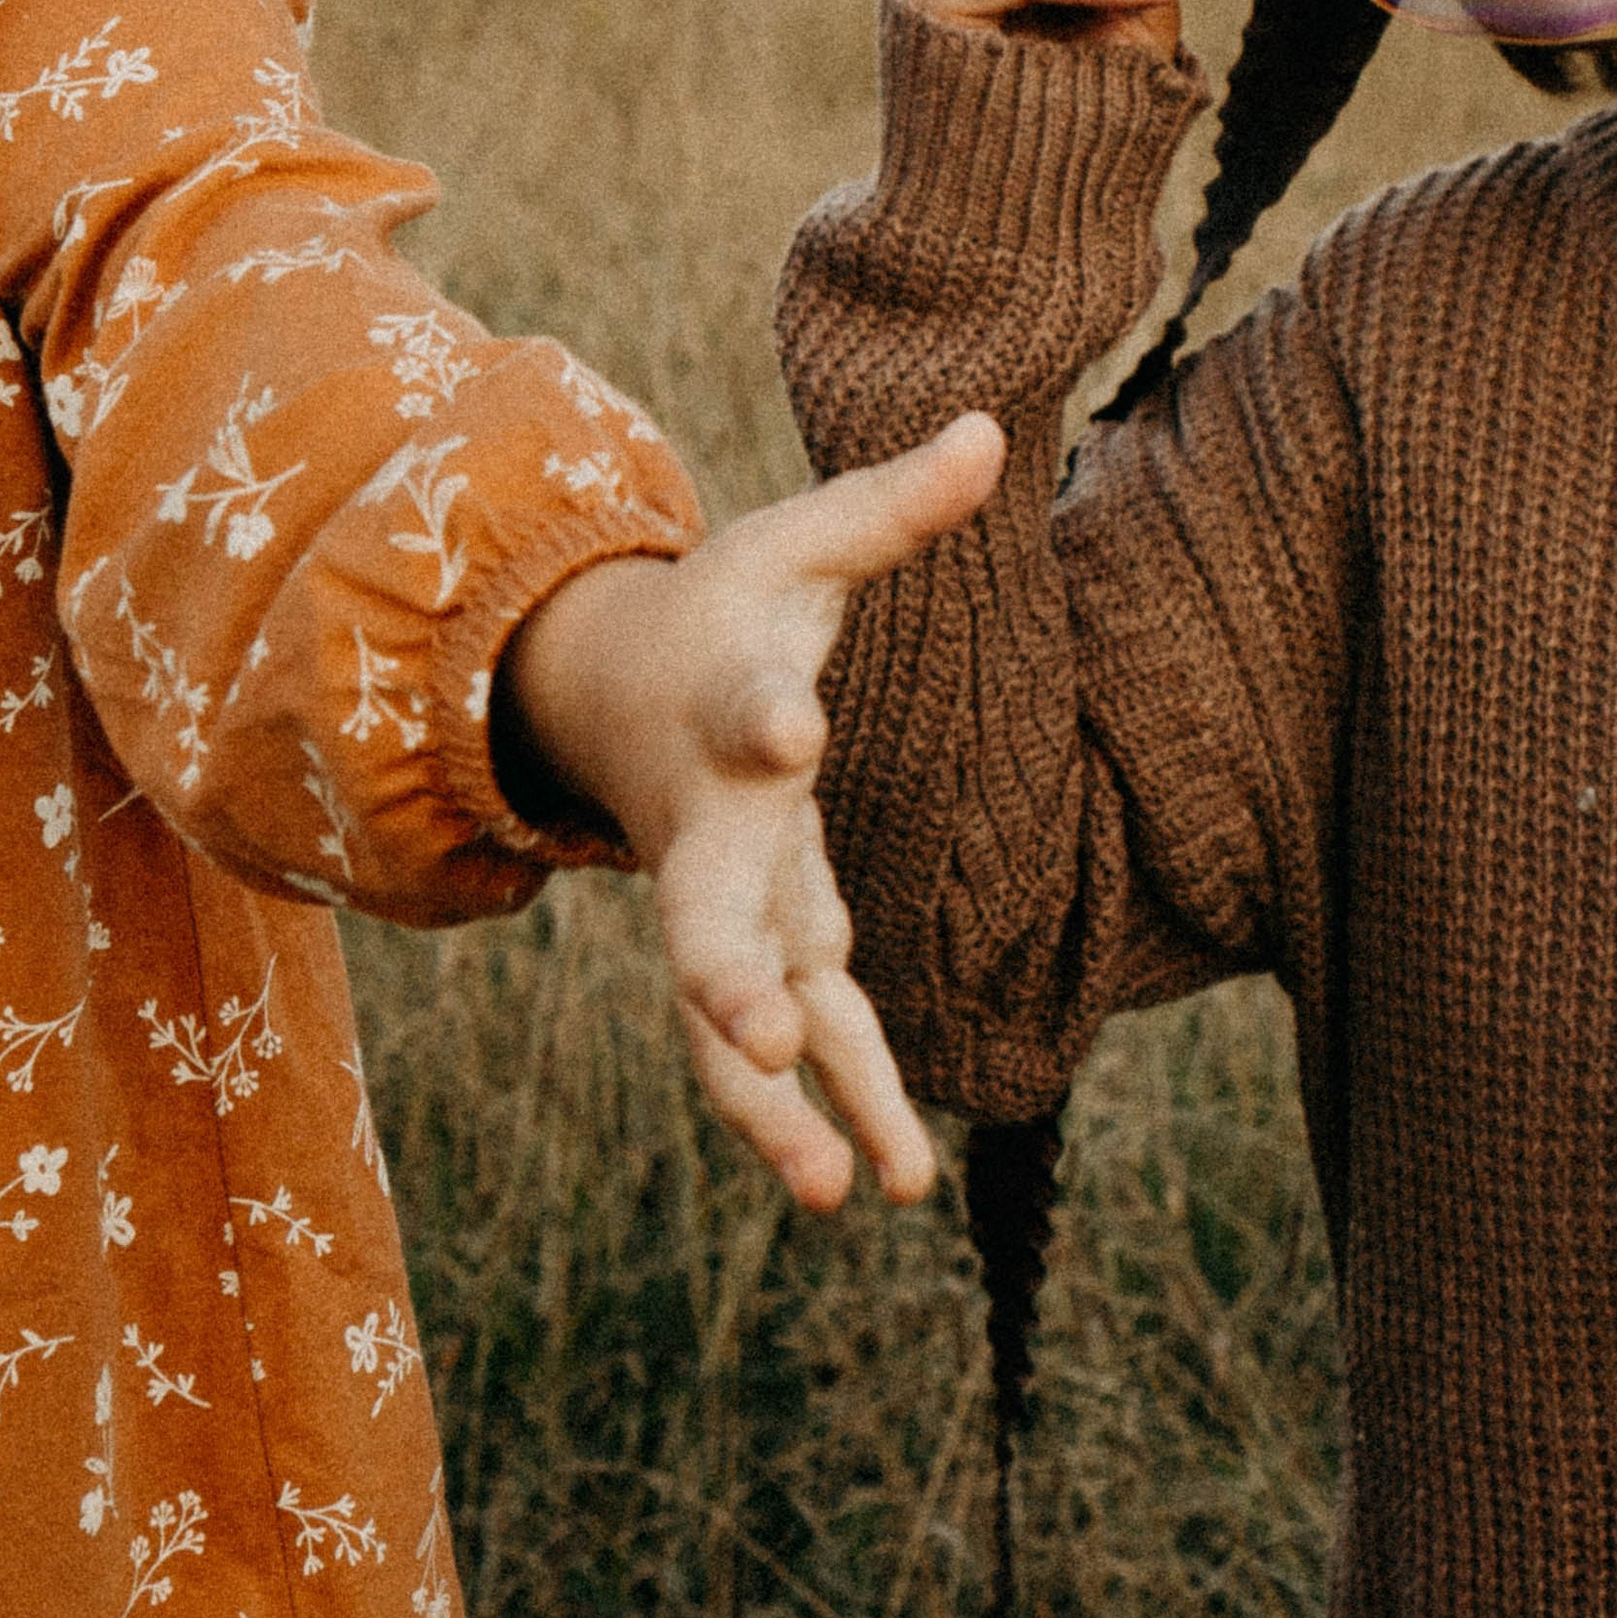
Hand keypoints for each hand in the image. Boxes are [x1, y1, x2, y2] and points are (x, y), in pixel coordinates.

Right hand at [499, 411, 1006, 1211]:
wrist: (620, 688)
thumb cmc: (728, 607)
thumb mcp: (801, 545)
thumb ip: (894, 505)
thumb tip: (996, 425)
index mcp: (728, 704)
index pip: (747, 705)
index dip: (769, 714)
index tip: (798, 729)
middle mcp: (714, 823)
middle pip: (706, 910)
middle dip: (726, 979)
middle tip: (764, 1043)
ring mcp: (725, 898)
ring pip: (735, 1015)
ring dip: (781, 1108)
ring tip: (853, 1192)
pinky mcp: (759, 944)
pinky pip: (784, 1038)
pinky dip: (820, 1108)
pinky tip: (883, 1180)